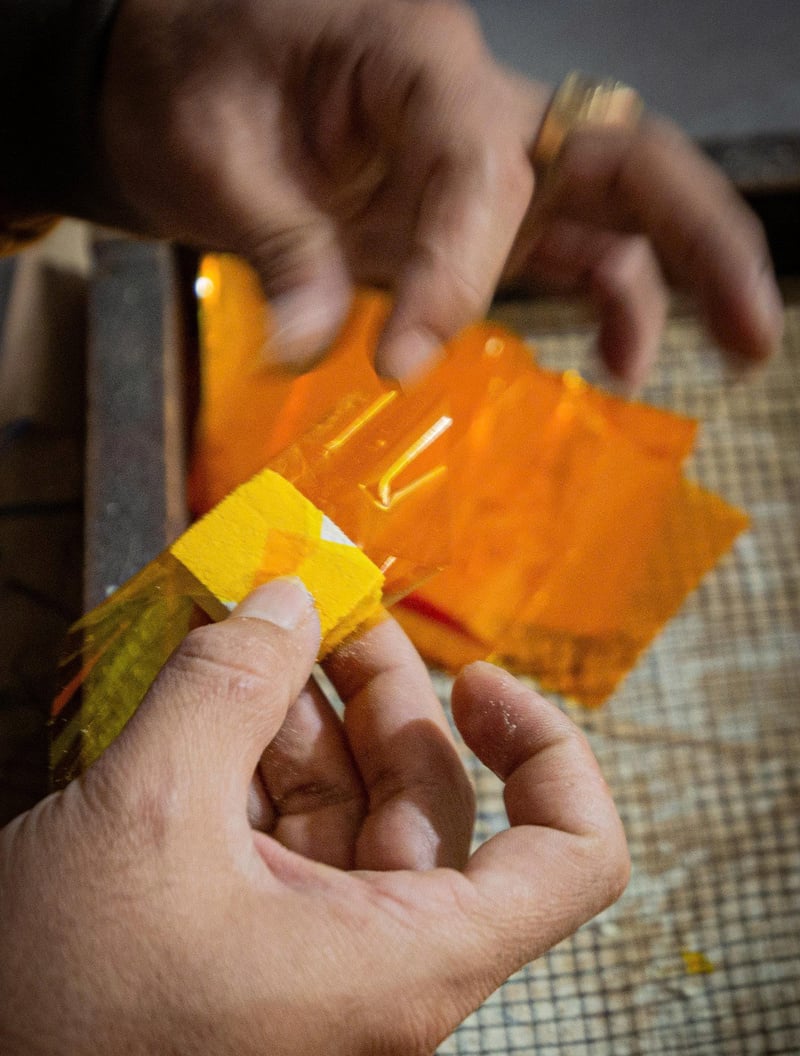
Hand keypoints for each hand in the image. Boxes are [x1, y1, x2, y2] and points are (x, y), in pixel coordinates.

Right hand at [0, 578, 627, 1055]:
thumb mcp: (146, 812)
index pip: (573, 859)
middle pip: (434, 816)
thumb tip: (285, 602)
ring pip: (351, 832)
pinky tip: (214, 723)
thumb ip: (227, 686)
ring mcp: (323, 988)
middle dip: (383, 702)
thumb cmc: (61, 1022)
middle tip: (327, 615)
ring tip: (253, 647)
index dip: (548, 751)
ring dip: (307, 733)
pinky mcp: (263, 984)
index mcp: (409, 965)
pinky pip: (293, 867)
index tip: (479, 683)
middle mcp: (388, 985)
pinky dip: (263, 789)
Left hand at [99, 0, 781, 383]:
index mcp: (412, 52)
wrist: (183, 67)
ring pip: (616, 205)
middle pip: (622, 152)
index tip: (402, 361)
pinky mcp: (478, 210)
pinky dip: (607, 302)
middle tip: (753, 328)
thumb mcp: (210, 151)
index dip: (456, 268)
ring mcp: (488, 158)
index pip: (478, 162)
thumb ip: (276, 246)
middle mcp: (475, 100)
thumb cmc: (194, 76)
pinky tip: (617, 366)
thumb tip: (309, 351)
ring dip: (678, 281)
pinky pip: (566, 250)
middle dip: (697, 237)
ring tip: (730, 357)